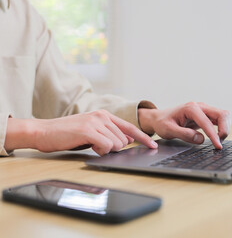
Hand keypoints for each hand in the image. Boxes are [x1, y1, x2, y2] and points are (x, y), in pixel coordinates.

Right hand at [5, 110, 157, 155]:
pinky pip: (107, 146)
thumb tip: (126, 142)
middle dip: (114, 148)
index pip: (130, 127)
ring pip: (116, 144)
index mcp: (105, 115)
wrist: (44, 131)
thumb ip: (109, 134)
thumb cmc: (68, 134)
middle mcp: (102, 116)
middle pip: (123, 139)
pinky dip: (100, 150)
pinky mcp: (88, 130)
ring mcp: (96, 122)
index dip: (143, 138)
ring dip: (105, 149)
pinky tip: (89, 145)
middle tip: (96, 145)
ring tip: (90, 144)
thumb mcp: (92, 132)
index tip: (153, 146)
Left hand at [138, 102, 229, 148]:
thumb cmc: (162, 123)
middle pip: (222, 114)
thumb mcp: (168, 130)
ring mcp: (204, 110)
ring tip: (217, 141)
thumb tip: (200, 139)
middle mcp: (200, 106)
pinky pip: (220, 119)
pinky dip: (222, 128)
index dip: (214, 135)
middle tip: (219, 143)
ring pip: (223, 116)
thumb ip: (184, 134)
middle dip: (224, 129)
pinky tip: (217, 137)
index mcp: (190, 108)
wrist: (159, 118)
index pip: (207, 122)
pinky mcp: (206, 115)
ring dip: (225, 129)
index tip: (218, 146)